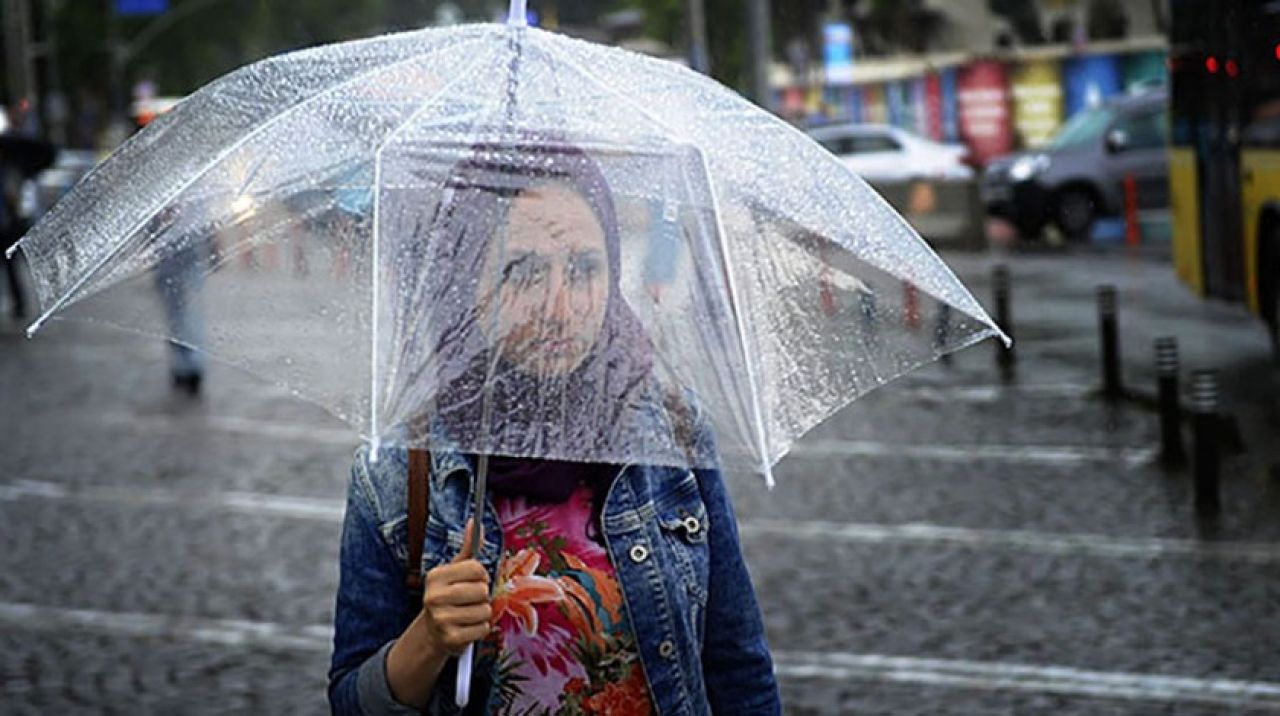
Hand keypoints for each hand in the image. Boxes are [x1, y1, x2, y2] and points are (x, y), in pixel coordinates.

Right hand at [421, 519, 491, 657]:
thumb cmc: (449, 597)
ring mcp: (441, 619)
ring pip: (485, 611)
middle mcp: (434, 596)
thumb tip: (475, 522)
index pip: (476, 568)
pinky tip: (467, 627)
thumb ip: (468, 548)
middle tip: (471, 600)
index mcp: (436, 576)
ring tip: (468, 615)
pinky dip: (480, 629)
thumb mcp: (455, 571)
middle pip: (482, 590)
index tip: (475, 581)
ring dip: (482, 614)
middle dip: (483, 596)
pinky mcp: (450, 638)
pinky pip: (483, 629)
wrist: (433, 633)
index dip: (482, 575)